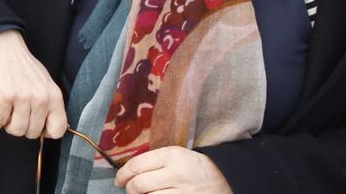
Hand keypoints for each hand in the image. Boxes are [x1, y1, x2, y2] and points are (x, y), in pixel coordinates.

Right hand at [0, 30, 66, 138]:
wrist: (4, 47)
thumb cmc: (24, 66)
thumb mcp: (46, 83)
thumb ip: (51, 104)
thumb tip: (55, 128)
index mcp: (54, 96)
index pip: (58, 130)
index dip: (45, 133)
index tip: (37, 128)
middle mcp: (41, 99)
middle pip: (33, 133)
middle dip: (23, 128)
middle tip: (17, 117)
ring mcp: (22, 98)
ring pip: (17, 130)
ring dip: (9, 126)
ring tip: (8, 116)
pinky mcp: (4, 97)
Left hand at [114, 146, 231, 193]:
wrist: (226, 180)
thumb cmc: (195, 168)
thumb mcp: (176, 156)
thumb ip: (154, 161)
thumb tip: (126, 173)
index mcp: (172, 156)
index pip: (136, 165)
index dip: (122, 175)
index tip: (119, 180)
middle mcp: (177, 173)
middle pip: (138, 185)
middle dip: (129, 190)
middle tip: (130, 190)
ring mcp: (183, 193)